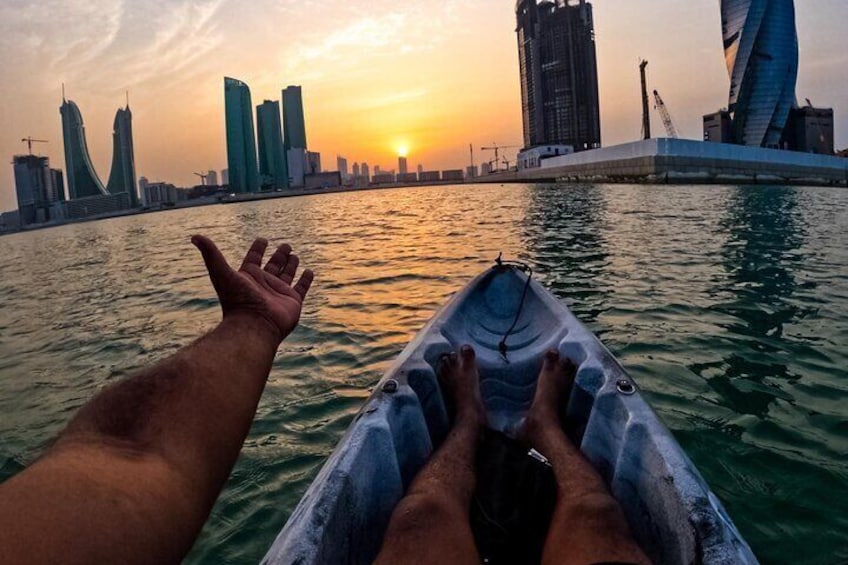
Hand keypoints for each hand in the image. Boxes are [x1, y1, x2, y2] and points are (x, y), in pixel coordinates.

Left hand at [192, 235, 313, 342]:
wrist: (254, 327)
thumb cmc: (237, 301)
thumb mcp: (221, 273)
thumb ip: (211, 254)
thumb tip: (194, 236)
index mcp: (249, 277)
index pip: (254, 258)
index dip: (257, 249)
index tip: (262, 240)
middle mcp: (264, 284)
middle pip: (273, 265)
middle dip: (279, 255)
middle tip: (286, 245)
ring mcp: (279, 292)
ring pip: (287, 274)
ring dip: (291, 264)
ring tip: (294, 254)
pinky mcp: (293, 301)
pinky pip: (301, 288)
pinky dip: (306, 280)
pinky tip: (309, 271)